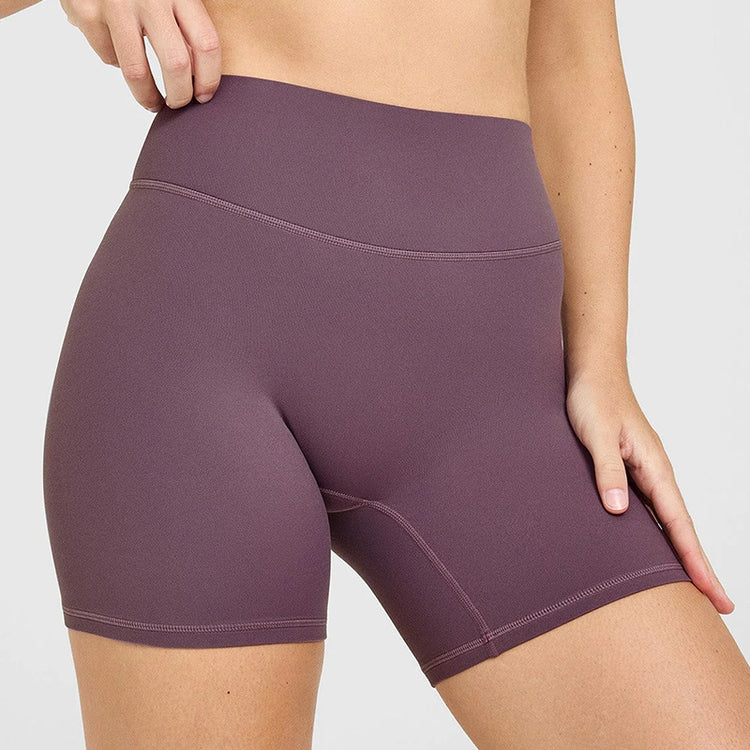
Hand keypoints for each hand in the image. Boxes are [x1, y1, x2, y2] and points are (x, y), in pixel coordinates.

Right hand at [59, 0, 220, 110]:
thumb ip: (185, 21)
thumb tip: (199, 72)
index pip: (206, 44)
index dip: (209, 79)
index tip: (204, 95)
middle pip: (176, 65)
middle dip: (179, 95)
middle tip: (178, 104)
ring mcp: (116, 5)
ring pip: (137, 72)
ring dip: (147, 96)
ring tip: (153, 101)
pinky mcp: (86, 12)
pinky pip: (108, 56)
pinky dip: (116, 62)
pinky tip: (120, 52)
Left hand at [565, 368, 733, 614]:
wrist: (592, 374)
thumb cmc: (594, 400)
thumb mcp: (597, 435)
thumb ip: (608, 471)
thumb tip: (620, 510)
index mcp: (654, 467)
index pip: (679, 524)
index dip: (694, 560)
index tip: (711, 593)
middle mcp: (655, 473)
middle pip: (681, 528)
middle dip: (698, 566)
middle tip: (718, 604)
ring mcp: (644, 472)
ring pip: (667, 521)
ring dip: (680, 552)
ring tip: (692, 586)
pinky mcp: (629, 469)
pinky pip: (650, 508)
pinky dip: (658, 532)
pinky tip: (654, 547)